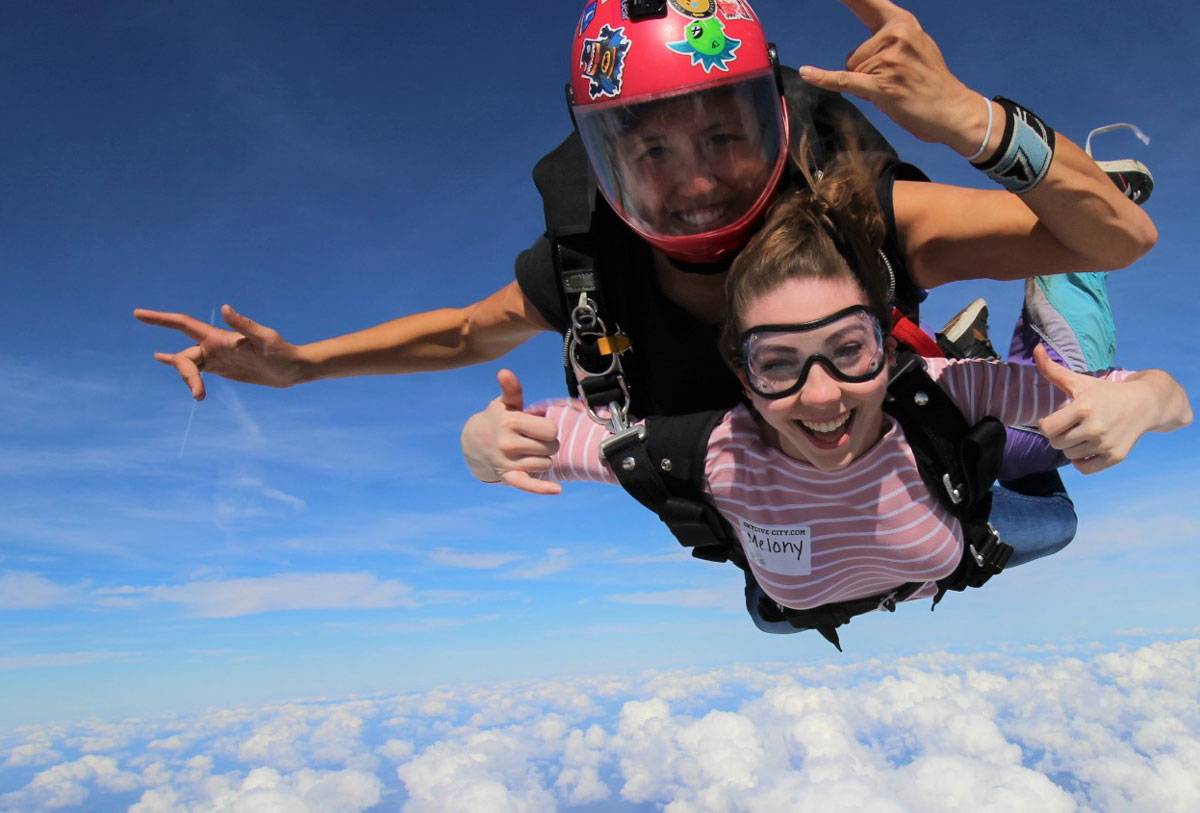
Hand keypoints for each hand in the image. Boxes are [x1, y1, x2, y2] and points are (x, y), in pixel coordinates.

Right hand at [134, 305, 302, 399]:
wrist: (292, 369)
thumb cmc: (282, 352)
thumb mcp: (265, 339)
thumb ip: (245, 325)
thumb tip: (225, 308)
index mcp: (219, 336)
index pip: (182, 324)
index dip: (160, 319)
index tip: (138, 314)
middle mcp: (214, 344)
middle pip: (184, 356)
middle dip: (185, 374)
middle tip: (199, 395)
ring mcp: (216, 357)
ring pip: (188, 365)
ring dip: (189, 381)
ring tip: (199, 396)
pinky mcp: (221, 368)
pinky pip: (195, 368)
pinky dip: (180, 367)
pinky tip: (161, 358)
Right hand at [460, 369, 561, 494]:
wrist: (473, 444)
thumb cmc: (497, 419)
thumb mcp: (504, 403)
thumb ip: (511, 389)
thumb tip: (505, 372)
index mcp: (510, 422)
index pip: (551, 430)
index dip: (548, 429)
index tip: (537, 427)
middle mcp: (508, 443)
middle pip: (552, 447)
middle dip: (547, 443)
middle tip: (532, 439)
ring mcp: (508, 462)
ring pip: (546, 464)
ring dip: (542, 459)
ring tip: (527, 451)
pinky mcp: (508, 477)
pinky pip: (528, 485)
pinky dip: (542, 488)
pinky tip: (556, 490)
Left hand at [799, 0, 986, 154]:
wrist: (951, 109)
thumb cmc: (930, 79)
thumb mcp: (916, 43)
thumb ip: (890, 32)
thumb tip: (868, 12)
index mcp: (902, 22)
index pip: (867, 3)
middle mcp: (896, 35)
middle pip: (854, 54)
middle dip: (866, 72)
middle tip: (894, 81)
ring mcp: (888, 60)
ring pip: (853, 72)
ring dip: (866, 86)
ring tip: (894, 89)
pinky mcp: (881, 85)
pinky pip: (844, 80)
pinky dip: (824, 79)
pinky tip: (806, 73)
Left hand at [1034, 345, 1145, 474]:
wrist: (1145, 404)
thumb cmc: (1106, 392)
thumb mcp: (1080, 381)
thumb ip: (1053, 370)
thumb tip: (1035, 348)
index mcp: (1084, 408)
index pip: (1047, 428)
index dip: (1046, 424)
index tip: (1055, 419)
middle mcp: (1095, 428)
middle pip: (1056, 443)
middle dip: (1059, 435)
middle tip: (1071, 426)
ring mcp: (1106, 444)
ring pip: (1069, 456)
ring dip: (1071, 447)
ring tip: (1082, 433)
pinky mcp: (1115, 457)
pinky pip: (1084, 469)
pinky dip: (1082, 462)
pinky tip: (1088, 448)